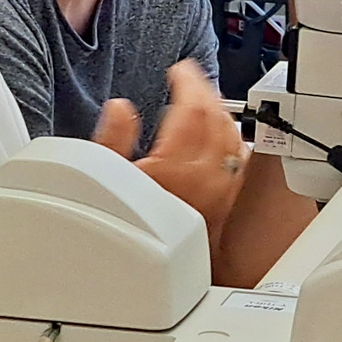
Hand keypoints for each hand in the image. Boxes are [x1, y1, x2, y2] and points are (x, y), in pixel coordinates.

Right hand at [93, 61, 248, 235]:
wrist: (151, 271)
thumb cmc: (126, 232)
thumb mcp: (102, 183)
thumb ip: (111, 141)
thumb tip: (121, 109)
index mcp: (177, 167)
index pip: (194, 109)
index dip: (189, 82)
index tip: (181, 70)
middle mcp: (205, 177)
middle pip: (217, 117)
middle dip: (205, 90)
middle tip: (190, 77)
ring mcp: (220, 190)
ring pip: (232, 135)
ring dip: (220, 111)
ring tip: (204, 98)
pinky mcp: (226, 201)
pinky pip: (239, 158)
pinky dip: (231, 136)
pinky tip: (222, 131)